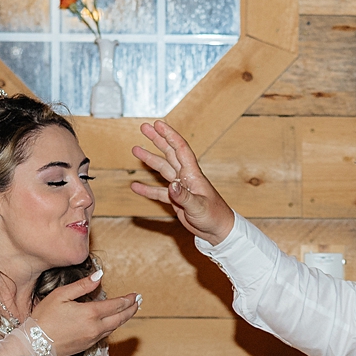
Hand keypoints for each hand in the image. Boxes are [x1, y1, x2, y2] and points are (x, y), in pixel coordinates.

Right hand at [30, 271, 139, 355]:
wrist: (35, 345)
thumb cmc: (44, 318)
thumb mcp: (61, 295)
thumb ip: (82, 286)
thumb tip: (99, 276)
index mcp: (90, 313)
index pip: (116, 305)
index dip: (128, 300)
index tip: (135, 295)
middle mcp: (95, 327)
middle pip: (120, 318)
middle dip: (131, 309)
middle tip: (139, 302)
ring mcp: (92, 338)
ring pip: (114, 327)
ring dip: (123, 318)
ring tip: (129, 311)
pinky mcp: (87, 346)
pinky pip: (105, 335)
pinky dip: (112, 326)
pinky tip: (112, 322)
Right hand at [130, 121, 236, 243]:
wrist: (219, 231)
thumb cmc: (214, 217)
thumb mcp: (199, 207)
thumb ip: (184, 197)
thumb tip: (171, 186)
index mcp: (193, 175)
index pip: (180, 150)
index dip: (169, 136)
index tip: (158, 124)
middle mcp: (186, 178)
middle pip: (169, 153)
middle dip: (157, 140)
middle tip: (144, 127)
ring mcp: (180, 188)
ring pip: (162, 169)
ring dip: (150, 160)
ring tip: (136, 150)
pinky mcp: (176, 200)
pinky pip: (159, 192)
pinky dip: (147, 188)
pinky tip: (136, 186)